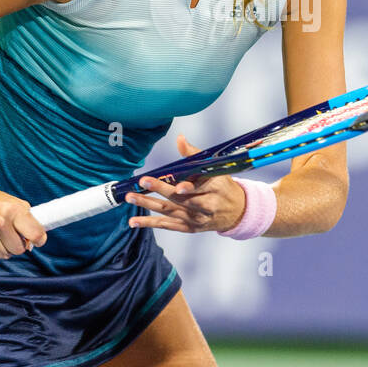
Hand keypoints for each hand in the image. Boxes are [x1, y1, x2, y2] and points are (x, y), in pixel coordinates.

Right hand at [0, 181, 46, 264]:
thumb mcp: (13, 203)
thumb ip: (27, 220)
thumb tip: (34, 242)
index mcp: (13, 209)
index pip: (35, 234)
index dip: (39, 240)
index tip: (37, 241)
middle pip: (19, 249)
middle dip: (16, 244)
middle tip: (9, 235)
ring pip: (5, 255)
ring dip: (2, 249)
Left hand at [125, 135, 247, 233]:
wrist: (236, 211)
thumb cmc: (222, 186)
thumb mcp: (214, 169)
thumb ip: (194, 155)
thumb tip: (180, 138)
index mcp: (214, 188)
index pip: (200, 188)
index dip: (189, 188)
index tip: (178, 186)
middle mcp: (206, 206)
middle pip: (181, 200)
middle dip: (161, 191)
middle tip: (143, 182)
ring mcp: (196, 219)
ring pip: (170, 212)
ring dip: (149, 205)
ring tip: (131, 197)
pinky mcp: (188, 228)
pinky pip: (167, 225)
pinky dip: (150, 223)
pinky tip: (134, 220)